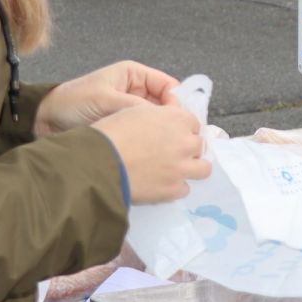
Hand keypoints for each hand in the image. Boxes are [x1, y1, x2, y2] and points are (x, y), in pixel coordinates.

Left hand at [37, 61, 179, 136]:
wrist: (45, 120)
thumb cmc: (73, 102)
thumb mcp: (106, 100)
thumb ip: (136, 106)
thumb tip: (164, 118)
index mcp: (134, 75)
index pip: (168, 86)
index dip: (177, 102)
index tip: (181, 121)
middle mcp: (136, 91)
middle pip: (166, 105)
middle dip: (172, 120)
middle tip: (181, 138)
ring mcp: (131, 110)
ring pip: (157, 121)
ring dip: (162, 132)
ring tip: (169, 147)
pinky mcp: (125, 128)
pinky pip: (145, 133)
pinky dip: (151, 141)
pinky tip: (155, 151)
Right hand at [94, 105, 210, 203]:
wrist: (99, 163)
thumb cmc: (112, 132)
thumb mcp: (136, 111)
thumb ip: (158, 116)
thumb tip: (164, 125)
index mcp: (177, 118)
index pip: (193, 123)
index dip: (182, 129)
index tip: (172, 135)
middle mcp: (185, 142)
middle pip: (200, 145)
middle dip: (188, 148)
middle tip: (171, 153)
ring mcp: (182, 168)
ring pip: (203, 168)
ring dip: (191, 168)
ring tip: (175, 171)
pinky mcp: (173, 190)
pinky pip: (185, 189)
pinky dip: (175, 187)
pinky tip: (162, 185)